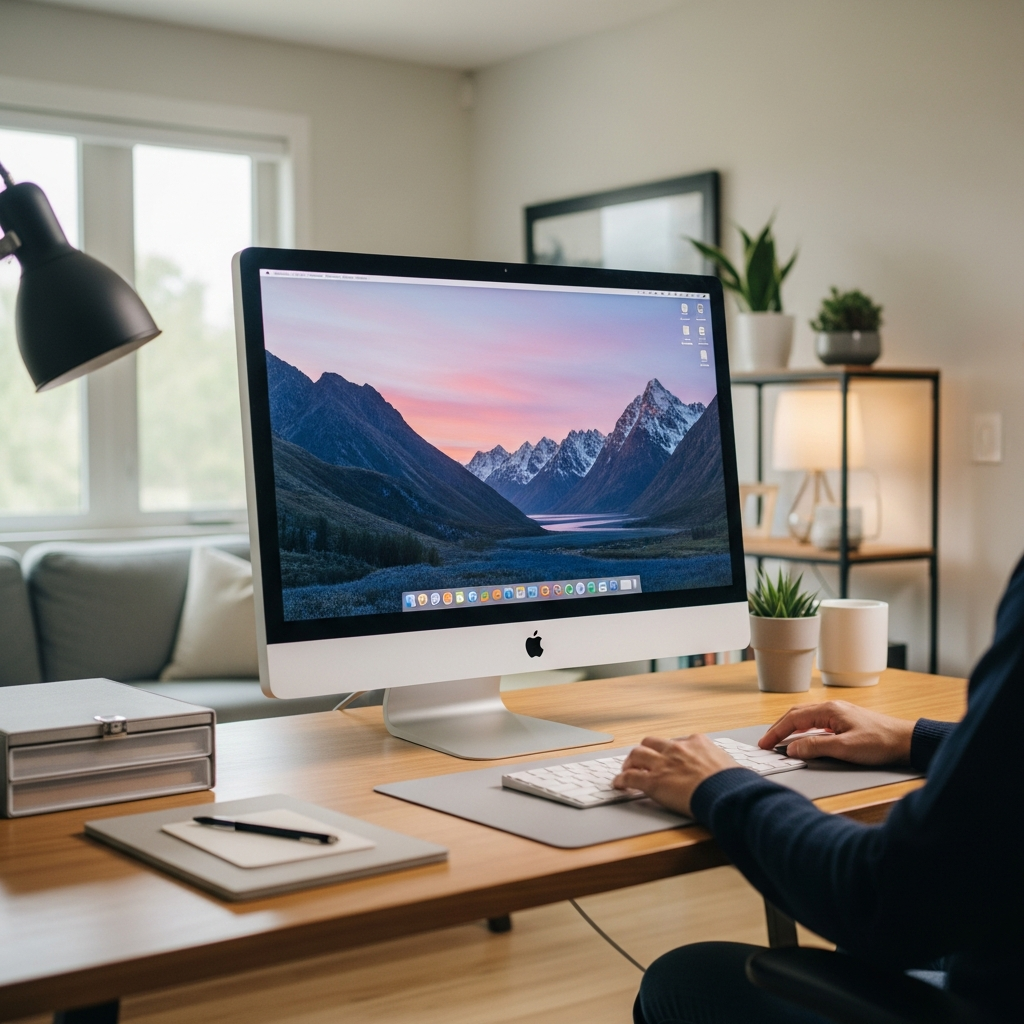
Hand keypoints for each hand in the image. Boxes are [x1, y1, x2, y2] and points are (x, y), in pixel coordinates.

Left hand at [613, 735, 737, 815]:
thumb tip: (738, 775)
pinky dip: (621, 781)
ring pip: (636, 754)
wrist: (727, 794)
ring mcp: (663, 764)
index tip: (668, 757)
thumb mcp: (732, 766)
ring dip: (630, 762)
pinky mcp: (653, 782)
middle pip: (651, 742)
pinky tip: (618, 784)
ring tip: (627, 769)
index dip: (669, 750)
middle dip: (645, 750)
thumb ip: (725, 766)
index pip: (677, 741)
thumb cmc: (734, 783)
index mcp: (697, 742)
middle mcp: (677, 749)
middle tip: (641, 760)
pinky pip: (630, 778)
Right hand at [758, 701, 914, 764]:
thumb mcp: (845, 748)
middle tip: (767, 742)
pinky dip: (804, 730)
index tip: (765, 743)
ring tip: (780, 740)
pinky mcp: (845, 721)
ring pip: (806, 718)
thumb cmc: (880, 742)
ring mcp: (839, 713)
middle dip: (780, 727)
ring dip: (791, 728)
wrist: (907, 741)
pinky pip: (817, 723)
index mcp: (829, 710)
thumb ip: (816, 747)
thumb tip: (792, 748)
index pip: (794, 718)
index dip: (777, 731)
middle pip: (797, 714)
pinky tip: (804, 739)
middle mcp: (832, 707)